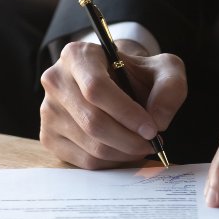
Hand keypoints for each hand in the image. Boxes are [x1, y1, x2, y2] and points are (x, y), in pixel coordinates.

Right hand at [40, 39, 186, 168]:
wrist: (117, 85)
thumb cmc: (137, 76)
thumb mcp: (164, 69)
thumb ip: (170, 87)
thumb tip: (158, 120)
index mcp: (77, 55)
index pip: (96, 88)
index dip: (127, 113)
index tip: (152, 128)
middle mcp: (55, 80)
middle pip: (92, 121)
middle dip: (129, 139)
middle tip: (151, 143)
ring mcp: (48, 110)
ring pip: (90, 145)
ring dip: (124, 152)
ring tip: (141, 145)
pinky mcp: (49, 137)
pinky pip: (84, 161)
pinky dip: (112, 162)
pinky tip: (124, 150)